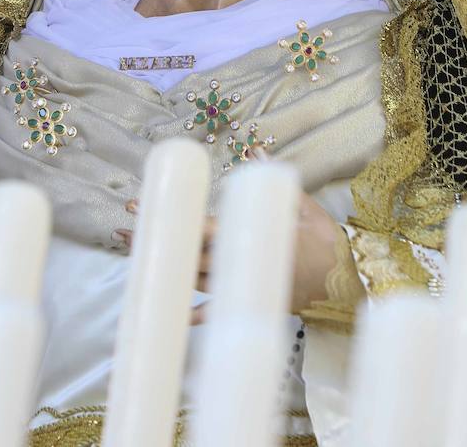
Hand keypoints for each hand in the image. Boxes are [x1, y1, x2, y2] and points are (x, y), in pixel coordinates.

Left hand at [114, 190, 343, 321]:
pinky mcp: (247, 300)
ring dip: (166, 268)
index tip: (142, 205)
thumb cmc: (324, 239)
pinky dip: (195, 312)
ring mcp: (240, 285)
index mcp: (248, 237)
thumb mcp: (303, 205)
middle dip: (156, 241)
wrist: (345, 282)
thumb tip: (253, 153)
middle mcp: (238, 263)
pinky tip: (174, 313)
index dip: (172, 217)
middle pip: (187, 253)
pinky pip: (215, 309)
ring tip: (136, 257)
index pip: (201, 227)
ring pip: (194, 278)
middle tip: (121, 231)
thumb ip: (273, 181)